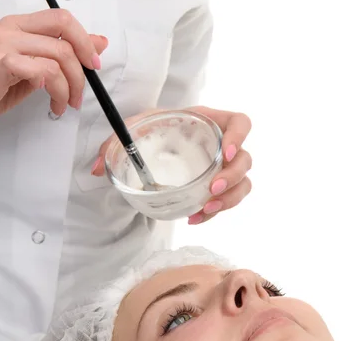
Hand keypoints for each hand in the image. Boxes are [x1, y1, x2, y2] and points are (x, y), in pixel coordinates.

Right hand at [0, 9, 107, 141]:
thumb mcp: (35, 69)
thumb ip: (63, 55)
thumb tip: (97, 44)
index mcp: (18, 27)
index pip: (62, 20)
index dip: (85, 42)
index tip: (94, 66)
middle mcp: (8, 33)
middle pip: (63, 44)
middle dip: (80, 76)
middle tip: (77, 97)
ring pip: (53, 60)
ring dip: (66, 90)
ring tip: (61, 105)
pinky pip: (29, 68)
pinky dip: (46, 83)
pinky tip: (46, 96)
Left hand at [92, 106, 251, 223]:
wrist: (155, 145)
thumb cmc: (151, 130)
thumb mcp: (134, 129)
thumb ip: (115, 142)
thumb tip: (95, 168)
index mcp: (208, 122)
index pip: (240, 123)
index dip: (239, 136)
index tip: (225, 153)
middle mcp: (220, 145)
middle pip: (245, 159)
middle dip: (232, 177)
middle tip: (210, 190)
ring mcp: (221, 168)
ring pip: (243, 184)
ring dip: (229, 199)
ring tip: (205, 209)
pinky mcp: (216, 187)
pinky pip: (228, 200)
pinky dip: (215, 212)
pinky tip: (195, 217)